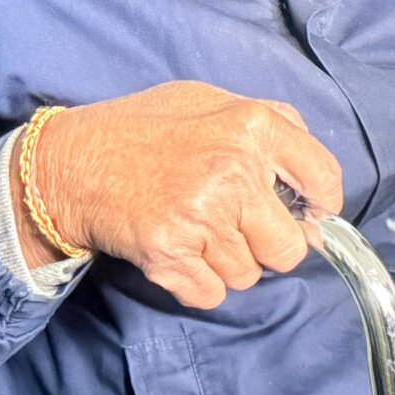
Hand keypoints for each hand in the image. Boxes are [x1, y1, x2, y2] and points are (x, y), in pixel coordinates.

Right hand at [21, 83, 346, 310]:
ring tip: (196, 232)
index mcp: (252, 126)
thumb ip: (270, 124)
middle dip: (269, 247)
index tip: (306, 215)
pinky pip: (212, 293)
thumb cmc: (144, 131)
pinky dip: (197, 283)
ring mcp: (202, 215)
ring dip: (227, 264)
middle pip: (290, 247)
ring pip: (248, 275)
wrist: (70, 164)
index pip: (324, 180)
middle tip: (239, 230)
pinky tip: (178, 252)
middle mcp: (234, 171)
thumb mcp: (211, 101)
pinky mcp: (171, 253)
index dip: (320, 207)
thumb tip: (313, 176)